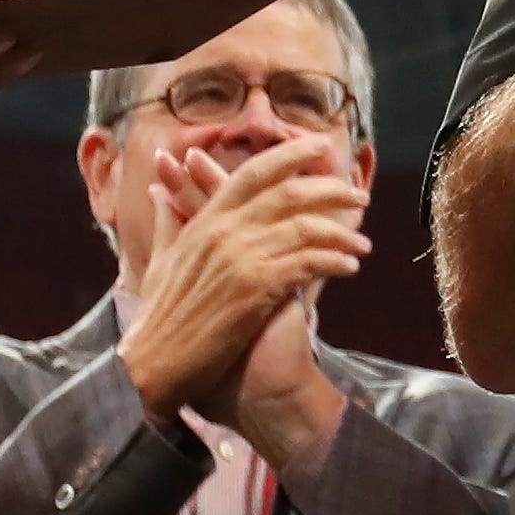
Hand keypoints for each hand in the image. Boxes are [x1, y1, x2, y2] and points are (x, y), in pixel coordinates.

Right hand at [116, 137, 368, 426]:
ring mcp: (240, 259)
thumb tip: (159, 190)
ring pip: (306, 228)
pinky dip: (334, 261)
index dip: (291, 155)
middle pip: (290, 193)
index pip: (254, 173)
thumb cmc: (157, 319)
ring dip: (342, 233)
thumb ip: (167, 222)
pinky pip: (308, 264)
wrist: (151, 366)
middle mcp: (224, 232)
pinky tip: (351, 267)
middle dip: (331, 190)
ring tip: (363, 244)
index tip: (322, 148)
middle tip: (359, 196)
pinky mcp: (255, 290)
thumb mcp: (158, 261)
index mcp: (205, 221)